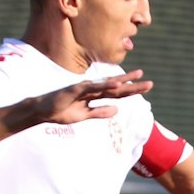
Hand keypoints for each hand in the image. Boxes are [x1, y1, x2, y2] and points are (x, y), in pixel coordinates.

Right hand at [18, 72, 153, 127]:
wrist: (43, 112)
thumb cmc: (61, 112)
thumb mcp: (85, 115)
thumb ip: (99, 112)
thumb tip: (116, 110)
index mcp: (95, 96)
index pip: (117, 93)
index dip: (131, 90)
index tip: (145, 87)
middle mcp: (92, 89)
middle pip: (116, 87)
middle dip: (133, 85)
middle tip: (150, 83)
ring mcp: (84, 88)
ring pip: (107, 84)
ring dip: (122, 81)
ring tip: (136, 78)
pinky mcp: (75, 89)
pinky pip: (92, 87)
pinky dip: (104, 85)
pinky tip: (115, 84)